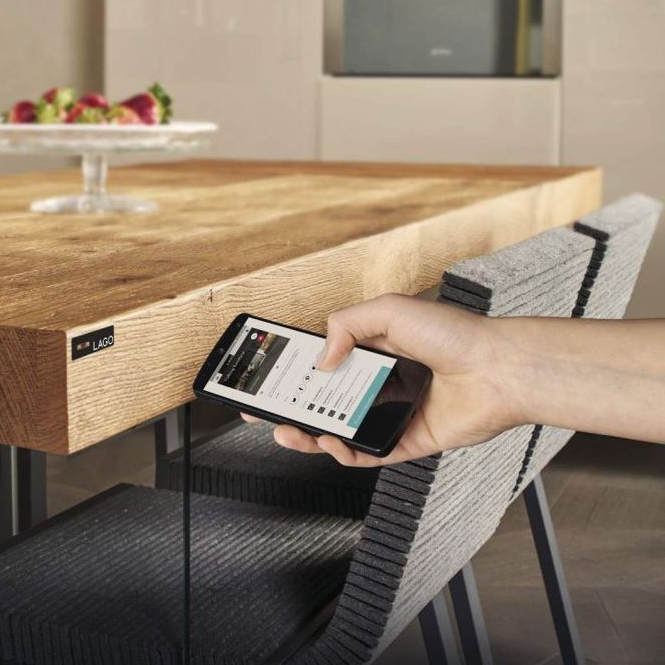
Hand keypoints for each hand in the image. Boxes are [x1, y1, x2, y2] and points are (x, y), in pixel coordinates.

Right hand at [242, 294, 521, 466]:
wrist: (498, 368)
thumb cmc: (453, 334)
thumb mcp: (389, 310)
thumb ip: (345, 326)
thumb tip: (321, 362)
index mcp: (378, 350)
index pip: (329, 363)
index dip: (300, 371)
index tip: (273, 375)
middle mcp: (385, 382)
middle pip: (330, 399)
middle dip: (296, 406)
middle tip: (266, 409)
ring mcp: (396, 413)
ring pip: (343, 430)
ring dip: (311, 433)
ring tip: (288, 430)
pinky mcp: (410, 440)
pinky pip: (370, 453)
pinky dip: (344, 451)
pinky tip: (329, 441)